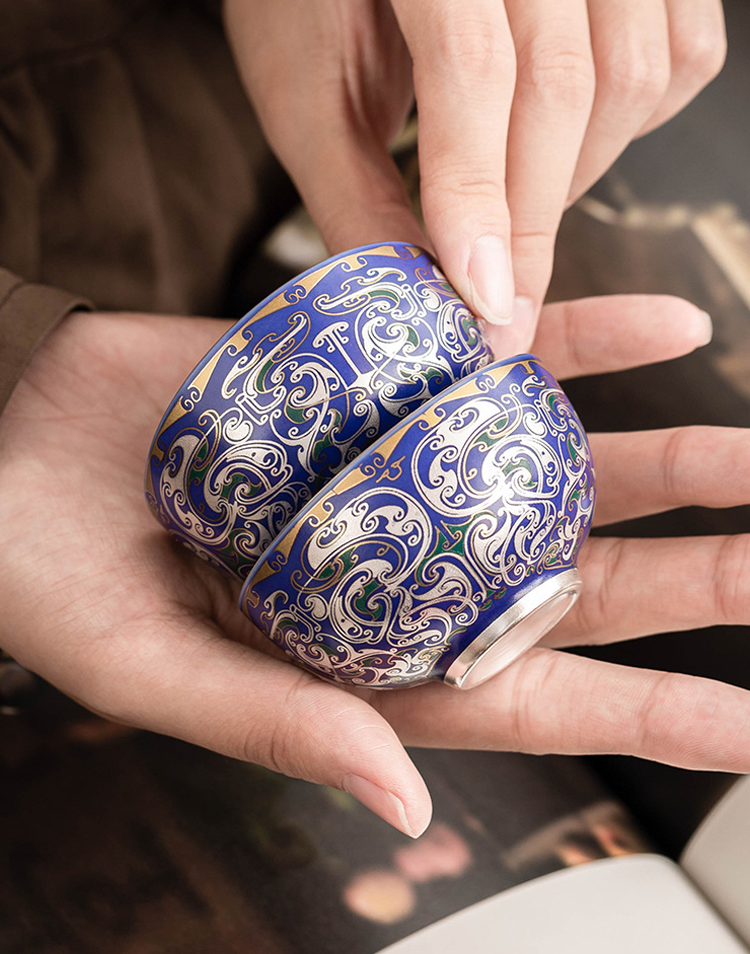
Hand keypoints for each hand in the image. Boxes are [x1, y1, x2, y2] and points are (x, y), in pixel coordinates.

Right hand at [0, 298, 741, 838]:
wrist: (3, 441)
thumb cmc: (50, 573)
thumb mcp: (150, 670)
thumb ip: (279, 723)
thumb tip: (403, 803)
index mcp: (356, 652)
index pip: (523, 696)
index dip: (639, 716)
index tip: (746, 725)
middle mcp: (397, 560)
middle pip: (565, 578)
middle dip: (681, 578)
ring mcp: (393, 467)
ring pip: (551, 466)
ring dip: (656, 458)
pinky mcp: (371, 383)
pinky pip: (492, 358)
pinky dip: (574, 338)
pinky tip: (664, 322)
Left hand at [223, 0, 724, 342]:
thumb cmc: (313, 4)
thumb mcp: (309, 93)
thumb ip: (356, 192)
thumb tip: (415, 299)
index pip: (471, 65)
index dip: (477, 192)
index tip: (484, 297)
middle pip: (564, 82)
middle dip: (530, 219)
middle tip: (503, 304)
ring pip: (634, 74)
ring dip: (582, 174)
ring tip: (515, 212)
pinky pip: (681, 55)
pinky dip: (634, 127)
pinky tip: (568, 149)